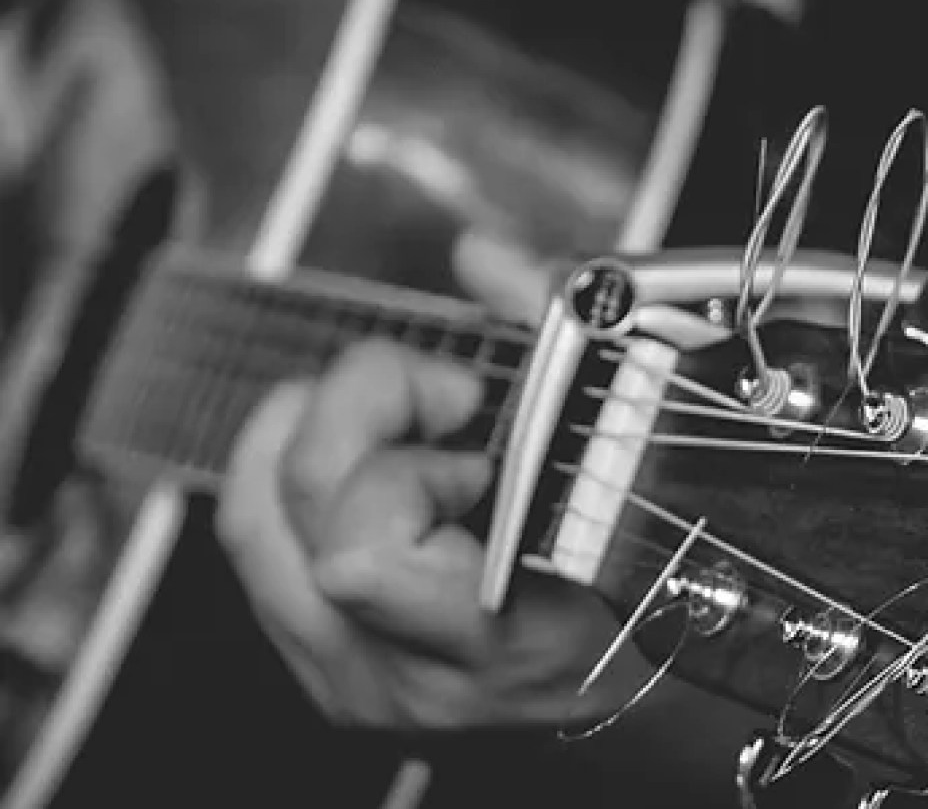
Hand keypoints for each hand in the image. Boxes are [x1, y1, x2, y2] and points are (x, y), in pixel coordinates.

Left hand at [216, 230, 652, 732]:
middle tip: (440, 400)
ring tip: (398, 428)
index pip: (361, 553)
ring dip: (315, 436)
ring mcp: (355, 683)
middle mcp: (407, 675)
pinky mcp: (324, 674)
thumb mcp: (628, 465)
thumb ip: (560, 341)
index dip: (397, 455)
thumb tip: (481, 256)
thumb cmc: (643, 584)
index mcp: (494, 638)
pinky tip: (367, 463)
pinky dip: (296, 480)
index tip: (469, 414)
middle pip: (298, 513)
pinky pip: (257, 551)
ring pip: (252, 526)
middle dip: (361, 408)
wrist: (631, 703)